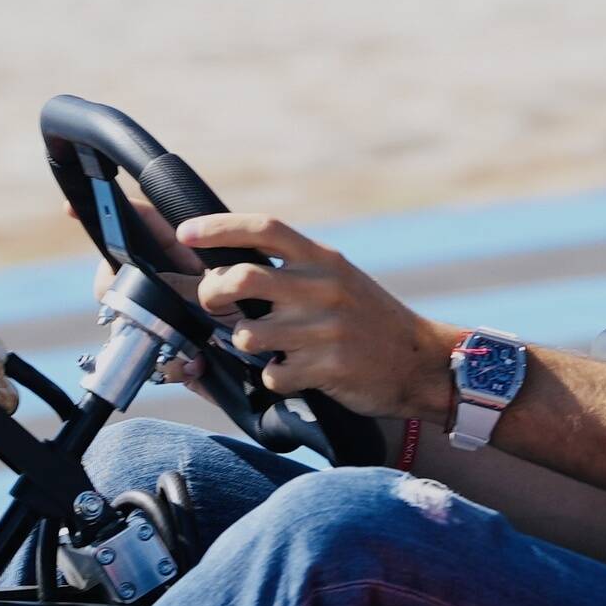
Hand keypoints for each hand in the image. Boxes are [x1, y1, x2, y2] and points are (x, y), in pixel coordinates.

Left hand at [177, 213, 451, 427]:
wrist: (420, 360)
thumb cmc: (369, 319)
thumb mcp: (338, 279)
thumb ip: (295, 271)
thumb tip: (232, 267)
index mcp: (323, 260)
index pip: (263, 229)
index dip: (219, 228)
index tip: (186, 233)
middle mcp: (322, 287)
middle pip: (241, 279)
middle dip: (213, 292)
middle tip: (214, 303)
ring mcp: (325, 328)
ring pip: (249, 334)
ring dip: (247, 344)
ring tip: (270, 346)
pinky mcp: (328, 367)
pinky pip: (272, 374)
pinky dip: (274, 377)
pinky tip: (294, 372)